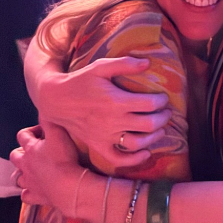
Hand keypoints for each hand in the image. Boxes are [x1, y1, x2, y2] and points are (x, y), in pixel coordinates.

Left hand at [10, 121, 83, 212]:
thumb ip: (50, 119)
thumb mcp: (58, 132)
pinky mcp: (35, 196)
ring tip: (32, 171)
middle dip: (21, 152)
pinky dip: (28, 192)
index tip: (42, 131)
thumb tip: (44, 108)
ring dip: (22, 173)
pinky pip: (26, 196)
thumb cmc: (63, 158)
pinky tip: (35, 189)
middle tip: (34, 151)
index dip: (31, 131)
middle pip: (15, 156)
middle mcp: (26, 165)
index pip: (23, 135)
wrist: (67, 186)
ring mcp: (29, 182)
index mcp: (31, 148)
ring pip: (17, 177)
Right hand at [35, 56, 171, 167]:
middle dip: (163, 118)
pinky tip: (146, 152)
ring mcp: (105, 136)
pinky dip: (134, 160)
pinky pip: (118, 159)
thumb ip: (124, 64)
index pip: (149, 104)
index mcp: (115, 101)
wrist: (55, 100)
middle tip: (166, 113)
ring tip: (160, 129)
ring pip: (137, 143)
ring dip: (154, 138)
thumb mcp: (101, 67)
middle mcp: (112, 121)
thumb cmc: (80, 81)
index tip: (163, 98)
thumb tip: (148, 63)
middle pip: (148, 124)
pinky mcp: (98, 146)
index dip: (161, 101)